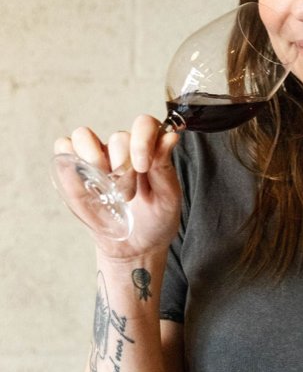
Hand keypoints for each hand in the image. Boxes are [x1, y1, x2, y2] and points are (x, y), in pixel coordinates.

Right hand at [54, 115, 180, 258]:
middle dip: (123, 167)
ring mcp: (96, 158)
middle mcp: (122, 149)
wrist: (137, 246)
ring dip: (92, 159)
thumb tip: (170, 136)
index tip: (143, 166)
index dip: (142, 140)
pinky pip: (64, 148)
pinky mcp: (74, 169)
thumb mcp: (168, 198)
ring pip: (83, 135)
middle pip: (118, 137)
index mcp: (149, 149)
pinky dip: (70, 161)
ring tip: (103, 186)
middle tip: (128, 195)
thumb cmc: (156, 219)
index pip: (144, 124)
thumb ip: (165, 167)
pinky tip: (85, 183)